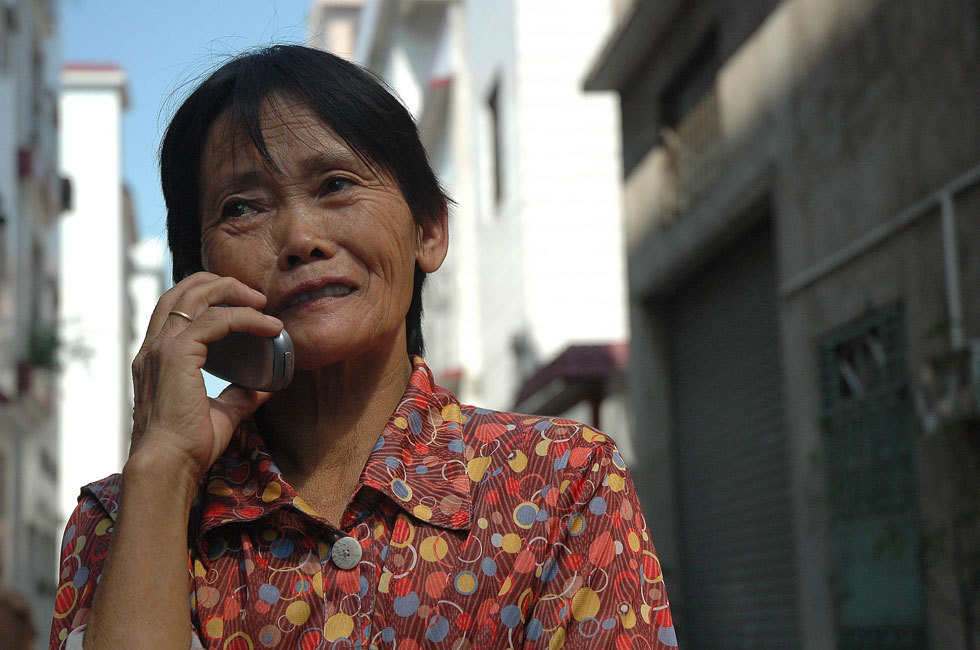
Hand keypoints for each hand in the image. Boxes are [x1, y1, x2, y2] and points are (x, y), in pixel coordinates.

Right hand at [129, 272, 282, 483]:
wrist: (170, 465)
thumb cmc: (190, 445)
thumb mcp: (222, 412)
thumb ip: (241, 395)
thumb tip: (267, 387)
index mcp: (157, 357)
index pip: (176, 307)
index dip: (209, 296)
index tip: (245, 305)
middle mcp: (154, 347)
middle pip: (182, 290)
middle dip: (220, 283)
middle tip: (256, 296)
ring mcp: (162, 348)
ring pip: (195, 295)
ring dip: (233, 292)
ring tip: (263, 303)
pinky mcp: (177, 354)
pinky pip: (216, 319)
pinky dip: (245, 317)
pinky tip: (268, 327)